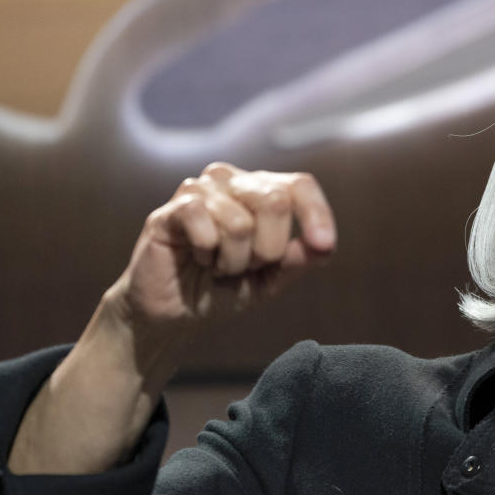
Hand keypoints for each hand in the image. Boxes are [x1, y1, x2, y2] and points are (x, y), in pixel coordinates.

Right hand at [110, 162, 335, 332]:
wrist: (175, 313)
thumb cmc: (225, 289)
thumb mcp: (272, 280)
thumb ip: (299, 260)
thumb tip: (324, 245)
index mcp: (264, 191)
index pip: (300, 185)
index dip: (316, 213)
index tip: (324, 246)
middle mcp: (234, 181)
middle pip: (274, 201)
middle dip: (268, 249)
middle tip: (248, 266)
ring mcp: (201, 190)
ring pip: (240, 221)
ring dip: (234, 260)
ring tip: (220, 266)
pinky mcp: (170, 209)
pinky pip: (201, 220)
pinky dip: (207, 252)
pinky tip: (198, 258)